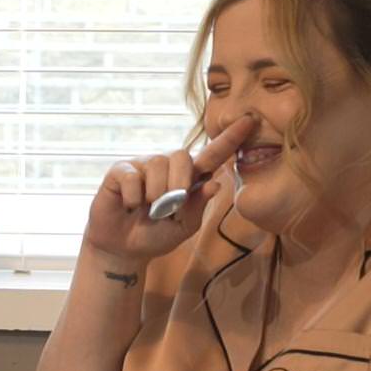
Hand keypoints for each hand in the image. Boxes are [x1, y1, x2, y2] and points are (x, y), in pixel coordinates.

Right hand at [80, 116, 257, 263]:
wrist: (124, 249)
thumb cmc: (156, 235)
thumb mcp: (183, 228)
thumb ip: (198, 207)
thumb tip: (215, 183)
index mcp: (189, 178)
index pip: (212, 154)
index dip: (230, 139)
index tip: (250, 121)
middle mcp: (167, 166)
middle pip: (181, 155)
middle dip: (179, 183)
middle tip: (170, 208)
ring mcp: (143, 166)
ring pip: (156, 165)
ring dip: (154, 195)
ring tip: (148, 210)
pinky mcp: (120, 170)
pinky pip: (132, 176)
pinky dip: (133, 198)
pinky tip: (130, 206)